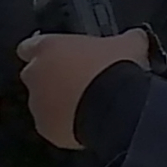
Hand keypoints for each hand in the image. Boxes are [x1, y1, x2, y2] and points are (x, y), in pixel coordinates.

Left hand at [15, 31, 152, 151]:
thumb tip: (136, 38)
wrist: (119, 109)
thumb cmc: (117, 69)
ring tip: (87, 106)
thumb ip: (124, 38)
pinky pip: (53, 126)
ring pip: (43, 103)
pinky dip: (65, 126)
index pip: (30, 46)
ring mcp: (37, 104)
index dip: (48, 52)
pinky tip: (87, 123)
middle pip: (36, 75)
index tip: (62, 57)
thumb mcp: (128, 44)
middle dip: (53, 79)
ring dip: (58, 103)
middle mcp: (35, 74)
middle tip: (80, 83)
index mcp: (47, 47)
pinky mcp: (46, 129)